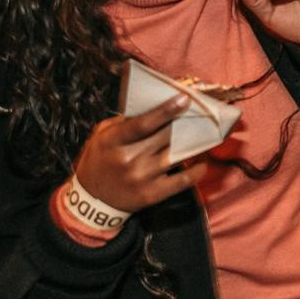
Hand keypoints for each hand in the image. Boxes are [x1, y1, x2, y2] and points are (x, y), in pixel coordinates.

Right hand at [73, 95, 212, 212]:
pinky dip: (196, 172)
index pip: (143, 123)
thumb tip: (153, 108)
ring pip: (176, 155)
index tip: (185, 99)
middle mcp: (128, 159)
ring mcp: (141, 178)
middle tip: (200, 113)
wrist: (92, 199)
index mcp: (113, 140)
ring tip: (206, 134)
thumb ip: (124, 121)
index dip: (166, 110)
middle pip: (165, 136)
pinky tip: (202, 163)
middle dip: (185, 123)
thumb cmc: (99, 160)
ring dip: (195, 144)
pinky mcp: (152, 194)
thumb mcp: (101, 135)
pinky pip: (181, 181)